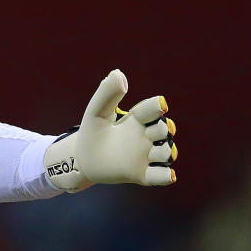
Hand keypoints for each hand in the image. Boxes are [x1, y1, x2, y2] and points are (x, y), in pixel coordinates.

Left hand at [44, 69, 177, 190]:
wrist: (82, 159)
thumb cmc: (92, 132)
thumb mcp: (96, 111)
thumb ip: (107, 93)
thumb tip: (118, 73)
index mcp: (137, 118)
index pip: (153, 109)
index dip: (157, 107)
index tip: (160, 105)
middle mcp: (145, 136)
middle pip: (165, 130)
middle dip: (164, 129)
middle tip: (155, 131)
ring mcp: (145, 156)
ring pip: (166, 153)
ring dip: (167, 152)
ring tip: (161, 151)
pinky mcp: (141, 174)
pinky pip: (160, 176)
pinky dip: (166, 176)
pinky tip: (168, 175)